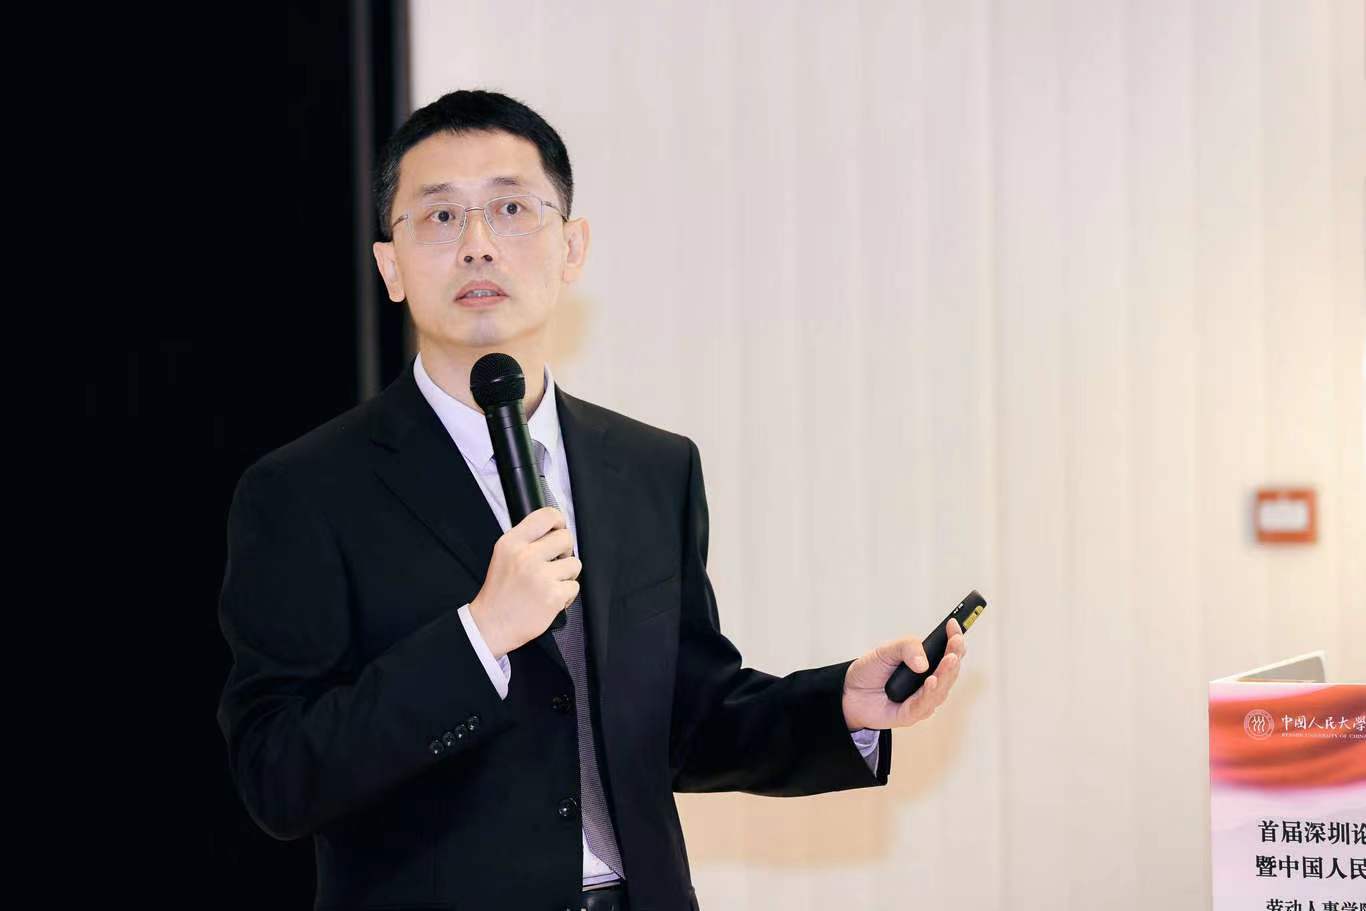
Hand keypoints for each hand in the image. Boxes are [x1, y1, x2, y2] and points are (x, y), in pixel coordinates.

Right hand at [468, 507, 580, 657]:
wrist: (492, 625)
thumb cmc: (500, 592)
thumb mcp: (503, 555)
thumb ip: (526, 540)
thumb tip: (555, 529)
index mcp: (511, 543)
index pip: (546, 516)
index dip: (558, 521)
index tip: (559, 529)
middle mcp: (526, 556)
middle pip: (565, 538)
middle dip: (564, 551)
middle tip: (553, 563)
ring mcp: (541, 576)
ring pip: (574, 564)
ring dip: (566, 575)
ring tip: (548, 584)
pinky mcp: (553, 596)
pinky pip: (574, 587)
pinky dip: (565, 594)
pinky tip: (549, 598)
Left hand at [841, 619, 966, 730]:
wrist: (851, 692)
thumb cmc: (871, 671)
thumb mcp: (886, 650)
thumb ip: (906, 648)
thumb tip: (923, 663)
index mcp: (927, 663)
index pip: (948, 650)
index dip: (954, 638)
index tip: (954, 624)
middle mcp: (930, 681)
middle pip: (950, 669)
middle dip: (954, 654)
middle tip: (955, 643)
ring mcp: (923, 698)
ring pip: (942, 688)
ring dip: (946, 673)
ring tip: (949, 660)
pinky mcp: (911, 714)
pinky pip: (924, 704)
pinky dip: (929, 693)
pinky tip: (932, 681)